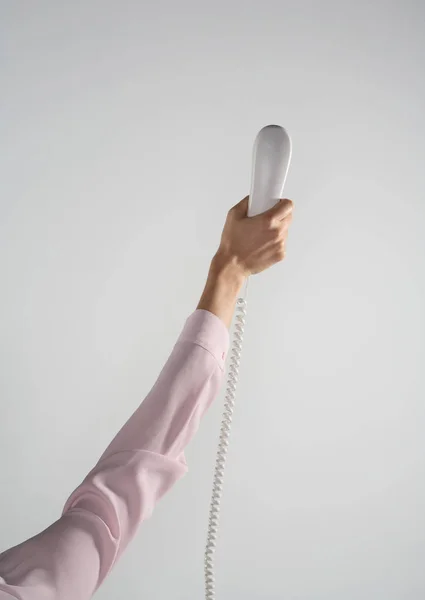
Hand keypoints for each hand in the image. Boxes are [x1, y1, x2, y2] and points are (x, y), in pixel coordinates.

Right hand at [197, 196, 293, 327]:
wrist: (232, 265)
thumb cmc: (232, 243)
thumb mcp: (233, 215)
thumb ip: (246, 203)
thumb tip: (253, 199)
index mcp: (268, 221)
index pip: (288, 205)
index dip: (283, 203)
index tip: (278, 204)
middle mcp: (277, 232)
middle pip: (289, 217)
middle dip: (280, 216)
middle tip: (267, 220)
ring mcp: (280, 244)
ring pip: (285, 231)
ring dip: (277, 230)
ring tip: (261, 235)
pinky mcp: (281, 254)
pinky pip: (282, 243)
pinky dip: (275, 242)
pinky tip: (262, 245)